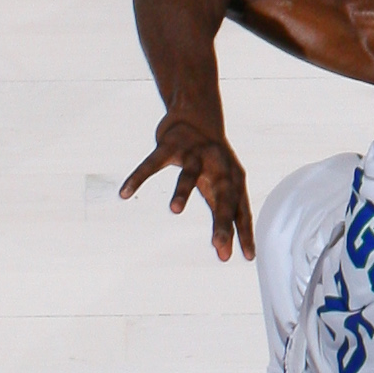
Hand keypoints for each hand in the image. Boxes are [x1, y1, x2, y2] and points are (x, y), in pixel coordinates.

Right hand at [120, 119, 255, 261]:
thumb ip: (224, 216)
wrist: (196, 115)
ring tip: (175, 211)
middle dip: (222, 221)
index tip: (248, 258)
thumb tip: (226, 254)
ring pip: (189, 174)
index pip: (242, 210)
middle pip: (223, 196)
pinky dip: (138, 177)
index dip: (246, 233)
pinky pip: (152, 163)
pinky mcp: (170, 145)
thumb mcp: (222, 185)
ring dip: (182, 191)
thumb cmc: (212, 161)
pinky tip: (125, 193)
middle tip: (218, 245)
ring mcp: (194, 153)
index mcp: (233, 179)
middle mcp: (218, 166)